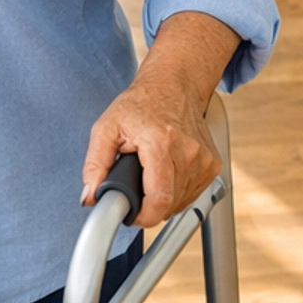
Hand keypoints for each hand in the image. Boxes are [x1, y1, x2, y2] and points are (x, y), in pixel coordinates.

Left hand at [80, 11, 239, 227]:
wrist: (173, 86)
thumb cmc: (140, 105)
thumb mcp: (106, 128)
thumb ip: (94, 165)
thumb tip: (90, 196)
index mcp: (161, 143)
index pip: (159, 199)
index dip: (143, 216)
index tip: (132, 215)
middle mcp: (188, 152)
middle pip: (169, 204)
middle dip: (148, 205)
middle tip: (135, 187)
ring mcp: (203, 159)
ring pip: (181, 203)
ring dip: (163, 199)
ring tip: (150, 176)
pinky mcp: (212, 164)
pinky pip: (193, 194)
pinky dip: (177, 192)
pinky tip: (167, 174)